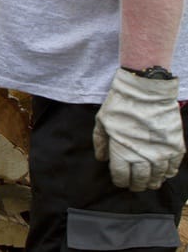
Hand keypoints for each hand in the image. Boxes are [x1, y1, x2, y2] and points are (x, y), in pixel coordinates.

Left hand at [93, 67, 184, 191]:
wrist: (147, 91)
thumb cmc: (121, 105)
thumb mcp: (102, 121)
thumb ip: (100, 142)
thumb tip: (102, 159)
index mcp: (122, 151)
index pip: (121, 176)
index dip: (120, 181)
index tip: (120, 180)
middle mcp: (143, 156)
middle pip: (140, 180)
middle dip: (136, 185)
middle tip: (134, 186)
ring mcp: (162, 153)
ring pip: (158, 177)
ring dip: (153, 182)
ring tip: (149, 183)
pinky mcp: (176, 147)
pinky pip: (174, 167)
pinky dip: (168, 173)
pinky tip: (163, 173)